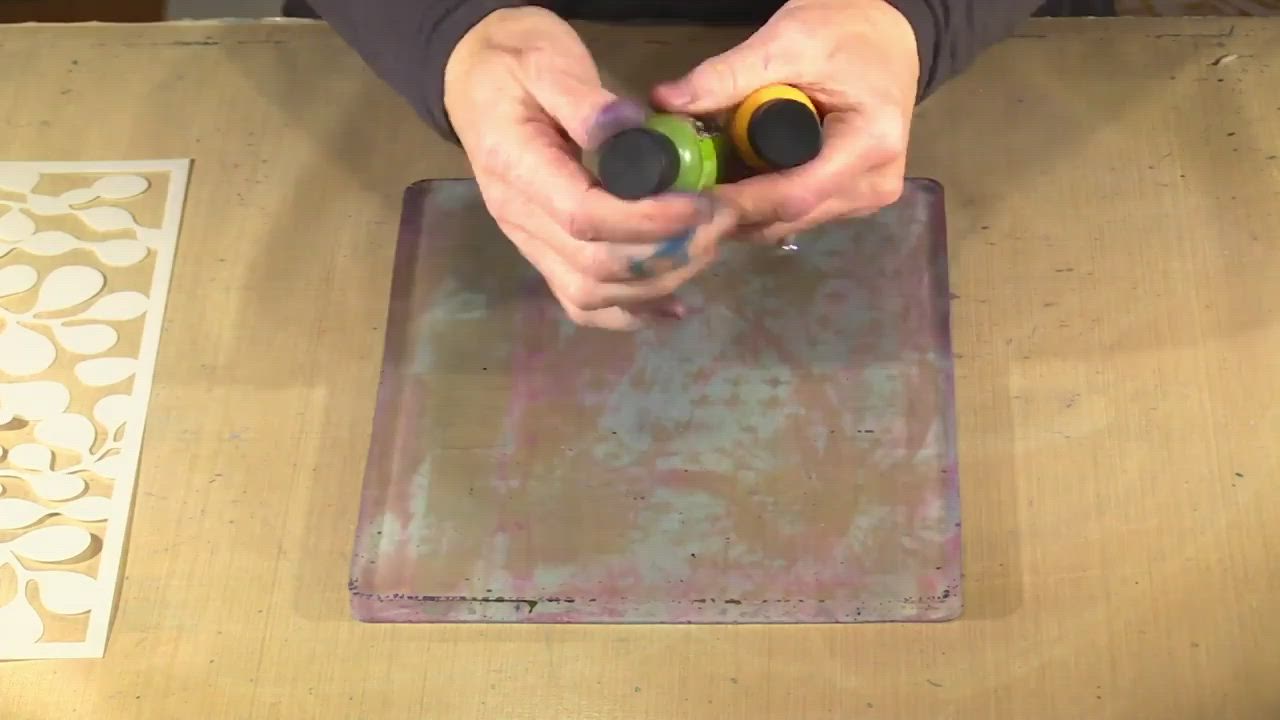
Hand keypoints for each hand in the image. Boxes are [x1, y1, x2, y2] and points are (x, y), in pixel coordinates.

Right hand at [444, 7, 736, 329]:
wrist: (474, 78)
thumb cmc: (514, 62)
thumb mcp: (544, 59)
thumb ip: (583, 98)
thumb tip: (632, 127)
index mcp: (516, 168)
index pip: (583, 217)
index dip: (647, 220)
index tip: (700, 202)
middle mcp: (518, 219)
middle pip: (594, 268)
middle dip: (666, 252)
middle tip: (722, 220)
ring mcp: (528, 243)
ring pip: (592, 295)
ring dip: (657, 282)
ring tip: (707, 247)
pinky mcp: (544, 253)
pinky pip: (583, 303)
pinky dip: (632, 311)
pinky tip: (676, 303)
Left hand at [652, 0, 918, 242]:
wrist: (885, 36)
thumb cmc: (843, 32)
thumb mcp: (786, 41)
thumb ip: (728, 74)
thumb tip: (666, 100)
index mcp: (871, 144)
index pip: (795, 195)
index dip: (738, 202)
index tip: (688, 195)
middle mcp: (876, 184)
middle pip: (791, 216)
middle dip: (735, 209)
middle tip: (684, 193)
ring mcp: (867, 199)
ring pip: (791, 223)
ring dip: (746, 210)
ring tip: (705, 185)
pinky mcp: (854, 201)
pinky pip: (799, 215)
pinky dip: (763, 204)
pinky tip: (735, 184)